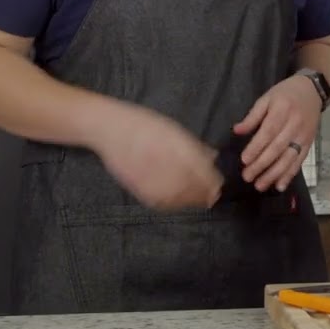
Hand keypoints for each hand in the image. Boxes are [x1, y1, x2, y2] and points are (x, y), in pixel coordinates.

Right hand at [89, 102, 222, 210]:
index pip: (203, 173)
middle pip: (193, 187)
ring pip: (179, 198)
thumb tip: (213, 157)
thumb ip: (194, 146)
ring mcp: (152, 179)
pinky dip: (174, 204)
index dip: (213, 181)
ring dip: (192, 200)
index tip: (220, 184)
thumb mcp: (173, 129)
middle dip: (206, 192)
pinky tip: (179, 201)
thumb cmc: (144, 124)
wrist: (110, 129)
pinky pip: (162, 202)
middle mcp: (167, 166)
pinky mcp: (139, 189)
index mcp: (178, 150)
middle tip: (213, 195)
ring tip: (201, 201)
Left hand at [233, 74, 320, 191]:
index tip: (244, 160)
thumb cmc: (286, 93)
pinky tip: (279, 185)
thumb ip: (253, 116)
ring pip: (288, 158)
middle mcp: (294, 125)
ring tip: (260, 185)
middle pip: (277, 148)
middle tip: (247, 177)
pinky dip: (289, 175)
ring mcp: (303, 136)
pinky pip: (299, 162)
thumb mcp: (267, 97)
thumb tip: (237, 131)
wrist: (313, 91)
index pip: (268, 132)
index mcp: (282, 111)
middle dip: (261, 165)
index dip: (256, 148)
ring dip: (274, 174)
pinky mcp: (309, 144)